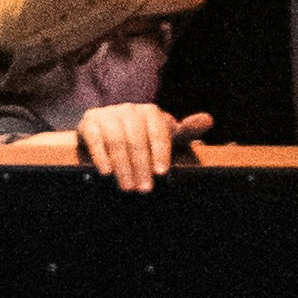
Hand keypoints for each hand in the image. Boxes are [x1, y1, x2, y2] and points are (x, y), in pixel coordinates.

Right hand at [73, 100, 206, 193]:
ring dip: (123, 166)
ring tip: (127, 186)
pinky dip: (101, 156)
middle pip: (136, 139)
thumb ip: (187, 130)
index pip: (157, 131)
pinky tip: (107, 172)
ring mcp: (107, 114)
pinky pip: (95, 138)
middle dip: (141, 166)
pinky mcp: (88, 121)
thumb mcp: (166, 135)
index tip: (161, 173)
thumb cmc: (144, 138)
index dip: (160, 153)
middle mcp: (128, 109)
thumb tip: (208, 120)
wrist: (107, 131)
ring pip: (116, 140)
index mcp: (150, 112)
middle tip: (144, 188)